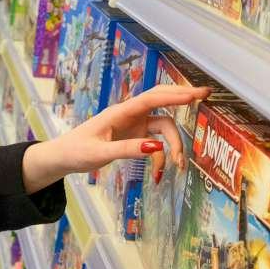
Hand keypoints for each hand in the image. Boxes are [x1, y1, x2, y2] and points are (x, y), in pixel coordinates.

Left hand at [20, 84, 211, 192]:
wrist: (62, 157)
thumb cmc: (76, 152)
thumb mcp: (100, 154)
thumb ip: (127, 150)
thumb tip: (156, 146)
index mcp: (120, 112)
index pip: (152, 98)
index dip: (175, 95)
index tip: (196, 94)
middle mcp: (130, 114)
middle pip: (162, 101)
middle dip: (183, 99)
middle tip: (206, 97)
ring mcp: (133, 125)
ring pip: (163, 126)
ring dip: (174, 143)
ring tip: (178, 165)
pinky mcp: (134, 137)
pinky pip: (155, 142)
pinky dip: (161, 156)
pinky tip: (160, 173)